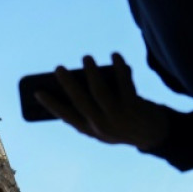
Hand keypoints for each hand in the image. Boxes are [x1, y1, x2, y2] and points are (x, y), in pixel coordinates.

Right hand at [35, 53, 169, 149]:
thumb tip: (78, 80)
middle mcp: (102, 125)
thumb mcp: (103, 124)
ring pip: (100, 92)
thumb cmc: (122, 124)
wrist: (154, 135)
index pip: (66, 117)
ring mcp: (118, 117)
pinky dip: (119, 68)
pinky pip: (124, 83)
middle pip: (81, 102)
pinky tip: (115, 55)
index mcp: (90, 130)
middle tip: (59, 68)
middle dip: (68, 84)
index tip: (38, 92)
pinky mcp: (134, 106)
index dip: (51, 105)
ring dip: (92, 72)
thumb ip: (90, 108)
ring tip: (86, 58)